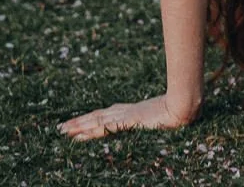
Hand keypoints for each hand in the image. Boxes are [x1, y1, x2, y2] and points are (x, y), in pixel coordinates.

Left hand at [57, 94, 197, 138]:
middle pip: (96, 117)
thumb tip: (157, 119)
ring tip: (63, 132)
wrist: (183, 105)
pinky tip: (80, 136)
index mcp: (131, 112)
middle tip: (60, 129)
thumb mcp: (162, 117)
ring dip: (79, 127)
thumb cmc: (177, 110)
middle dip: (78, 124)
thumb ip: (156, 118)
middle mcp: (124, 112)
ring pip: (96, 122)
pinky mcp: (128, 122)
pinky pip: (105, 128)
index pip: (105, 115)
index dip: (90, 119)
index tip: (76, 124)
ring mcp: (125, 116)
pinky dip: (91, 131)